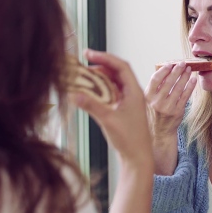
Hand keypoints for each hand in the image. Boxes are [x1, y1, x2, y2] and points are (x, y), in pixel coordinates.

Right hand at [70, 49, 150, 164]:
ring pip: (113, 82)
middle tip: (83, 61)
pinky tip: (89, 91)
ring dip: (99, 77)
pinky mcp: (123, 109)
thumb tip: (73, 94)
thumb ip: (91, 105)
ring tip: (83, 75)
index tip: (88, 53)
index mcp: (134, 91)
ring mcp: (128, 101)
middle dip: (100, 65)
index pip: (121, 66)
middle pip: (117, 72)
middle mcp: (132, 93)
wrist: (138, 158)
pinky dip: (100, 89)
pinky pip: (111, 93)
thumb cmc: (128, 140)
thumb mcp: (108, 120)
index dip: (104, 57)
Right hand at [144, 62, 195, 173]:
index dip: (163, 70)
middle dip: (177, 70)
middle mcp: (156, 103)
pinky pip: (185, 96)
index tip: (170, 64)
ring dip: (184, 76)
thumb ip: (153, 88)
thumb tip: (163, 69)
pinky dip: (190, 87)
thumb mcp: (147, 102)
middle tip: (182, 63)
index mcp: (146, 98)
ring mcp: (167, 108)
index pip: (155, 79)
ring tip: (189, 69)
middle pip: (168, 82)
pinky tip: (193, 80)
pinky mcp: (177, 112)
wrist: (159, 134)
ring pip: (178, 88)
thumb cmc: (154, 115)